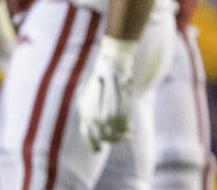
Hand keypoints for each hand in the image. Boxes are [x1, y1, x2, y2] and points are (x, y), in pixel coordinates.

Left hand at [76, 36, 134, 150]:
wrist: (110, 68)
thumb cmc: (98, 79)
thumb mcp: (85, 96)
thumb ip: (86, 112)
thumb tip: (89, 126)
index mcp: (85, 115)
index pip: (89, 137)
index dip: (95, 144)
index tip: (100, 147)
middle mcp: (94, 118)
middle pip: (103, 138)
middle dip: (113, 140)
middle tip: (120, 139)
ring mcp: (106, 116)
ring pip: (114, 135)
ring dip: (122, 137)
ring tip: (129, 135)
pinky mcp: (119, 111)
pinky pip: (123, 127)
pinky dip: (127, 129)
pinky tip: (131, 128)